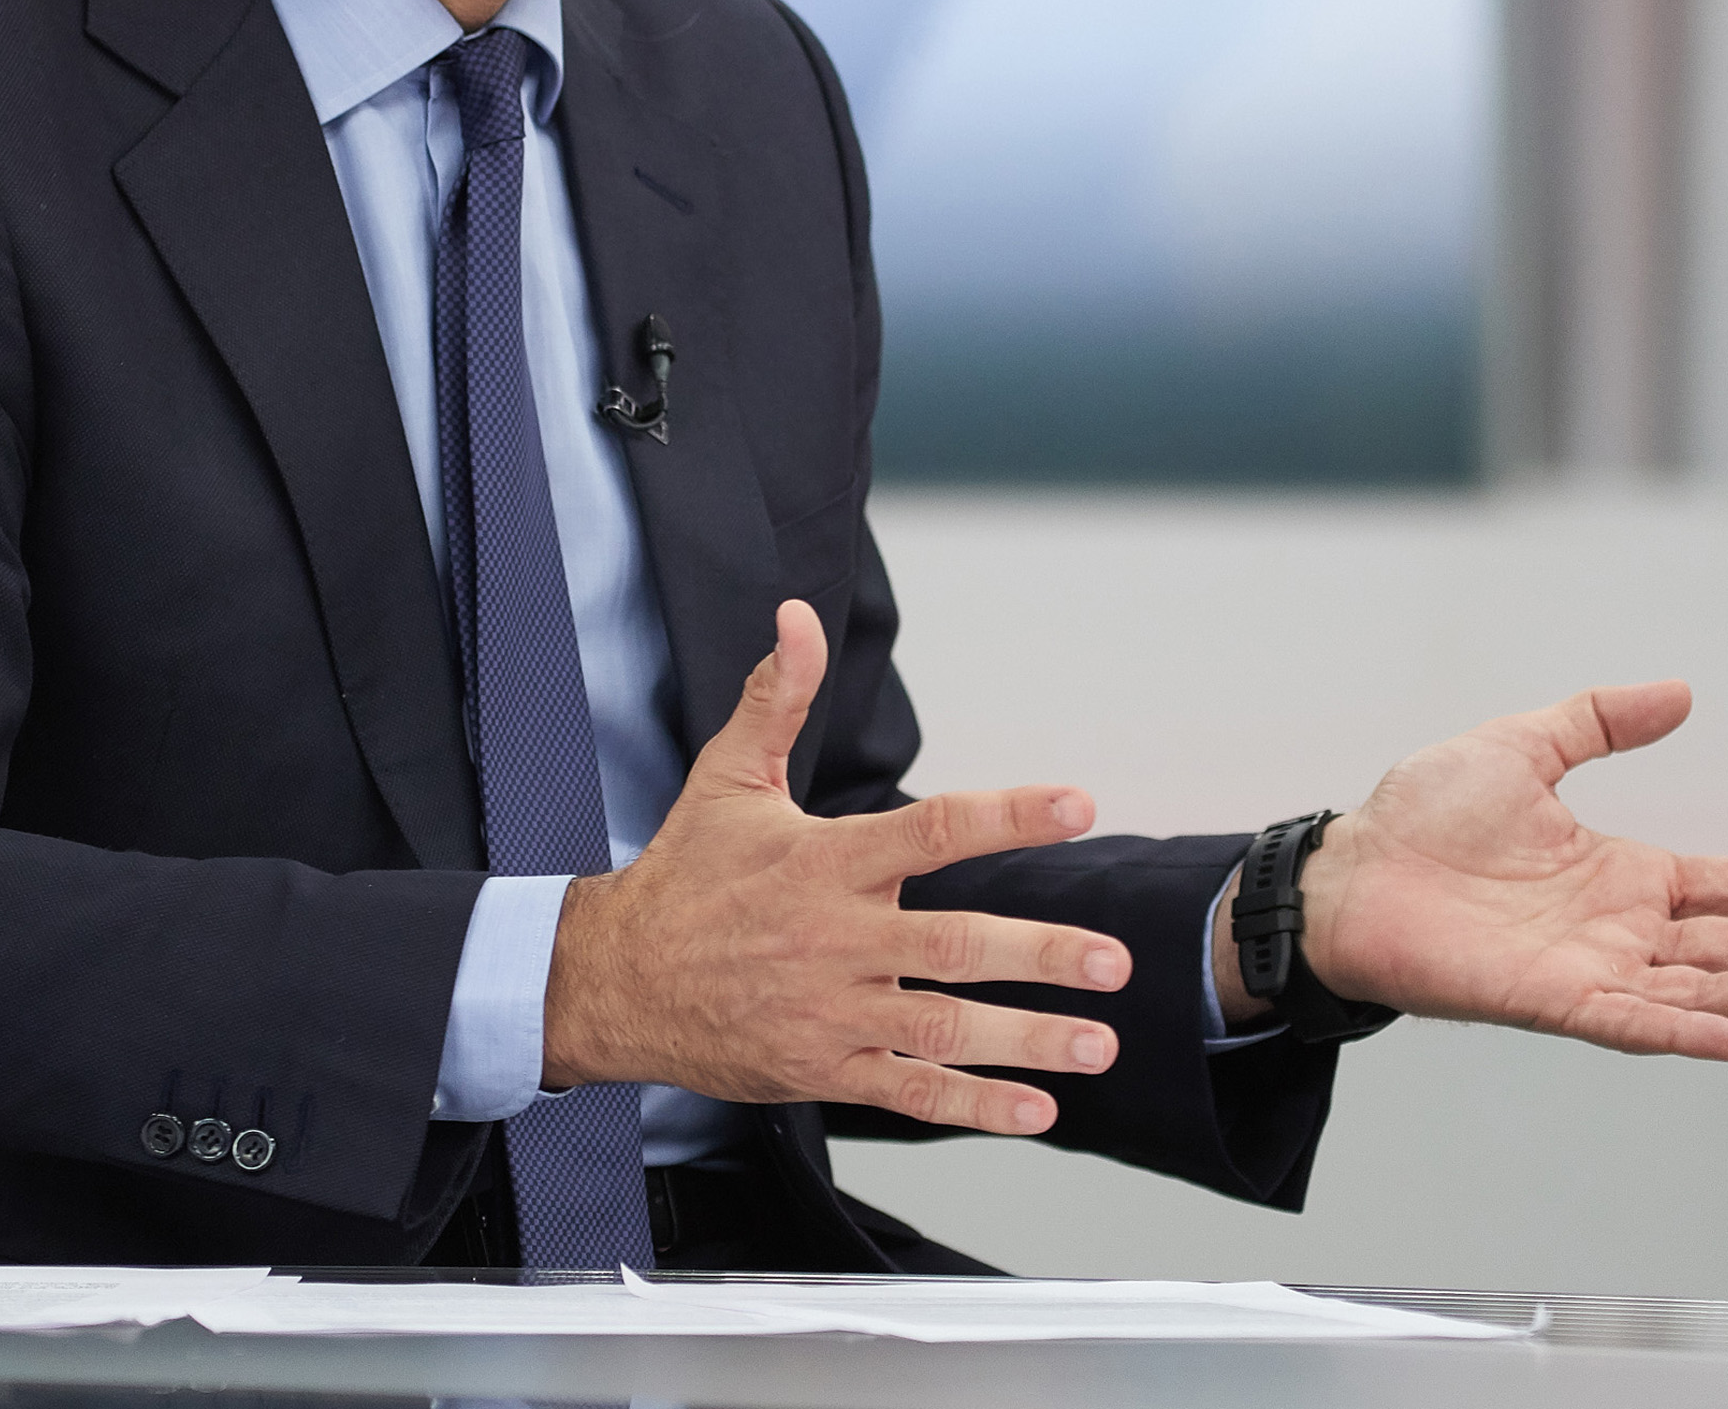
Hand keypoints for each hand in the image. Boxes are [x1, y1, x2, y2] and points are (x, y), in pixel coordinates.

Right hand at [542, 601, 1132, 1133]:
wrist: (612, 981)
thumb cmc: (683, 874)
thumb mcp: (725, 778)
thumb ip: (775, 698)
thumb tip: (797, 617)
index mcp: (823, 862)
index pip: (932, 830)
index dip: (1008, 815)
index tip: (1079, 804)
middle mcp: (834, 939)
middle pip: (953, 948)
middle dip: (1041, 954)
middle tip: (1115, 961)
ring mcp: (829, 1011)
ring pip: (942, 1029)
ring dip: (1027, 1039)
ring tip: (1099, 1039)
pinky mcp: (821, 1068)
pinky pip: (908, 1091)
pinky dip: (974, 1106)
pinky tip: (1036, 1110)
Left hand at [1253, 682, 1727, 1059]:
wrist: (1349, 869)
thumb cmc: (1424, 816)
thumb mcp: (1522, 747)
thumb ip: (1599, 720)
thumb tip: (1681, 693)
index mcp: (1625, 875)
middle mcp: (1623, 930)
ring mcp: (1593, 970)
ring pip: (1704, 988)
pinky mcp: (1552, 1001)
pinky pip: (1632, 1024)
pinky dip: (1684, 1033)